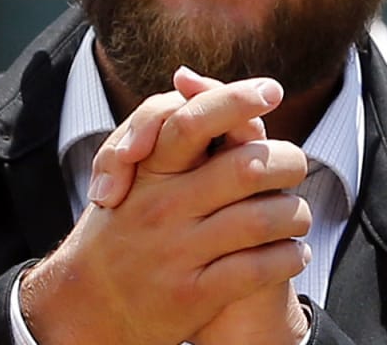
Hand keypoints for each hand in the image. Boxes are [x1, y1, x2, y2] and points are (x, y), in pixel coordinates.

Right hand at [19, 76, 310, 344]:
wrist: (87, 308)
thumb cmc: (122, 229)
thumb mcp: (135, 177)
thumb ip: (170, 133)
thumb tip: (193, 78)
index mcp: (149, 171)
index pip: (190, 121)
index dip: (235, 100)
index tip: (271, 90)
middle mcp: (162, 207)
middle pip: (247, 168)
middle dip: (287, 162)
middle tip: (297, 165)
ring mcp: (177, 251)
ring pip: (261, 219)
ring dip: (295, 214)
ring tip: (299, 217)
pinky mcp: (193, 293)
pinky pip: (258, 268)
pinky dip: (288, 257)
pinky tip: (294, 253)